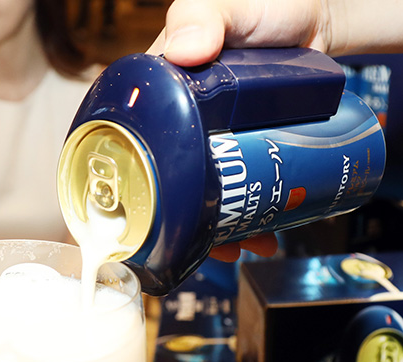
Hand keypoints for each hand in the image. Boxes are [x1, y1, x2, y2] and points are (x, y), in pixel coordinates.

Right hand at [147, 0, 327, 263]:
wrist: (321, 23)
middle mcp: (179, 126)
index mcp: (158, 97)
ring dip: (221, 230)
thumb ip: (204, 14)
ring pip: (205, 197)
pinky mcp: (241, 153)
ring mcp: (212, 144)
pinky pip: (237, 193)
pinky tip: (262, 234)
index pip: (132, 145)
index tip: (148, 218)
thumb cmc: (270, 6)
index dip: (137, 186)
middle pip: (172, 183)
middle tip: (210, 242)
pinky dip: (248, 218)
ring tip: (244, 245)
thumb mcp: (230, 6)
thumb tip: (181, 50)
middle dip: (187, 221)